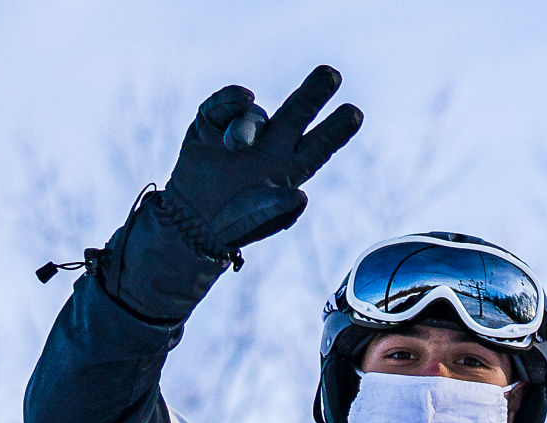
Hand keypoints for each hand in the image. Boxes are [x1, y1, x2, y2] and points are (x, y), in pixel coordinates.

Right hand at [161, 65, 362, 253]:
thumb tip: (300, 196)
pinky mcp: (212, 124)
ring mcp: (243, 132)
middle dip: (314, 92)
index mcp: (291, 168)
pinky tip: (242, 98)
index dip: (336, 129)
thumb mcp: (256, 222)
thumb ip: (277, 210)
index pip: (319, 145)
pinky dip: (230, 100)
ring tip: (234, 146)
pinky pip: (224, 104)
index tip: (355, 113)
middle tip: (332, 74)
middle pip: (297, 112)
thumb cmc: (232, 223)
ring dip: (247, 126)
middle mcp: (272, 145)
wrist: (190, 220)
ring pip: (254, 115)